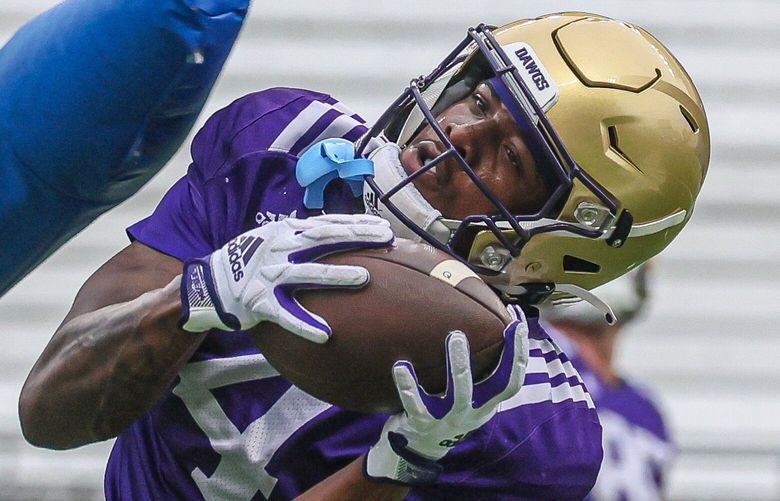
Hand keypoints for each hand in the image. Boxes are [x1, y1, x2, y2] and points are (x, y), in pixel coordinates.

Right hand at [179, 214, 393, 341]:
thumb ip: (305, 235)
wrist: (210, 283)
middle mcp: (279, 249)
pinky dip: (304, 325)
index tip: (384, 227)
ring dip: (336, 275)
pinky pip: (285, 315)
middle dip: (356, 237)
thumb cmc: (251, 259)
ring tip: (364, 277)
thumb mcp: (276, 238)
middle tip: (385, 239)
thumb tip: (343, 230)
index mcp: (285, 232)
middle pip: (323, 240)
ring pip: (307, 274)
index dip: (356, 224)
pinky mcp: (259, 303)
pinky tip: (325, 334)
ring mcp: (269, 276)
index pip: (327, 224)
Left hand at [364, 305, 529, 484]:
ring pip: (459, 394)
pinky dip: (408, 385)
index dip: (521, 351)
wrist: (420, 448)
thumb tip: (483, 325)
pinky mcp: (423, 424)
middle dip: (505, 356)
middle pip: (496, 385)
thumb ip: (478, 371)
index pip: (514, 378)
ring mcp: (449, 420)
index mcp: (487, 403)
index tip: (519, 321)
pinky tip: (400, 365)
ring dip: (459, 364)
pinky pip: (416, 404)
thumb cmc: (447, 411)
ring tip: (455, 335)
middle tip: (501, 324)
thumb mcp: (470, 397)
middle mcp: (473, 412)